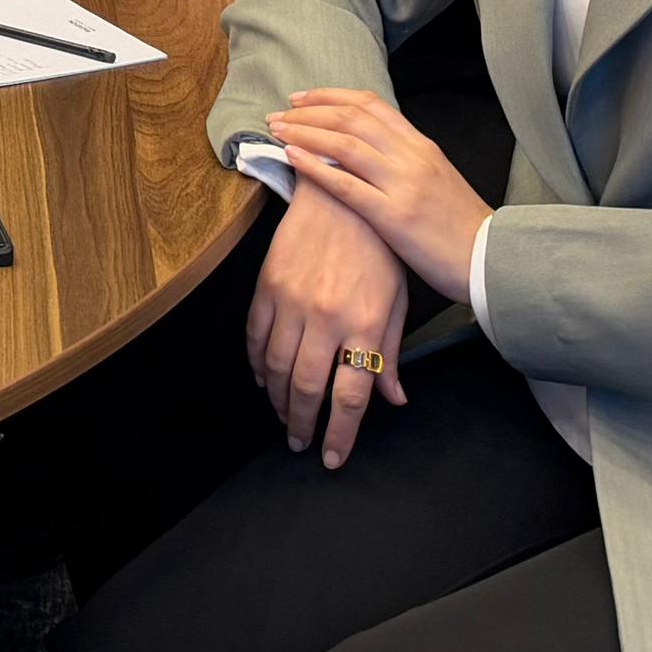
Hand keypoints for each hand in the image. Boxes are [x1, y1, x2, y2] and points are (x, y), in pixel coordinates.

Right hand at [246, 185, 409, 465]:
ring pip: (277, 367)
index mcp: (365, 324)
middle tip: (300, 442)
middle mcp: (327, 317)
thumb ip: (390, 352)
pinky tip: (264, 378)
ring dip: (278, 398)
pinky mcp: (268, 284)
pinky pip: (256, 335)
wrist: (340, 194)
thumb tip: (393, 398)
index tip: (331, 457)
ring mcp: (293, 300)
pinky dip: (257, 363)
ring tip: (284, 415)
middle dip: (302, 423)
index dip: (339, 434)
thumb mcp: (395, 300)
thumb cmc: (376, 248)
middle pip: (308, 388)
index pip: (351, 395)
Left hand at [265, 87, 491, 302]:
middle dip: (308, 112)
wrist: (491, 260)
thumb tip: (367, 147)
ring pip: (345, 145)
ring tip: (276, 130)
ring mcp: (403, 185)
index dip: (330, 96)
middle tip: (279, 113)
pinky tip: (292, 158)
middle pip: (351, 118)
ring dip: (304, 133)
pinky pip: (346, 185)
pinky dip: (315, 167)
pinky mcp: (395, 216)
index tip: (302, 98)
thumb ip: (406, 158)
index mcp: (422, 146)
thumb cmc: (460, 226)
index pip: (371, 105)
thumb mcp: (437, 178)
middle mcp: (411, 157)